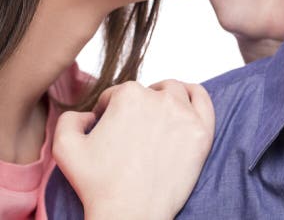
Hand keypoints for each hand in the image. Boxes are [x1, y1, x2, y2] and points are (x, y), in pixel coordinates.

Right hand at [52, 80, 214, 219]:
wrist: (130, 213)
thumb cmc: (99, 183)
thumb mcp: (65, 147)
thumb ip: (70, 118)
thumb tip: (89, 114)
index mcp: (128, 95)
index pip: (118, 95)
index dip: (110, 111)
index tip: (110, 128)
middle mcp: (159, 98)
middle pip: (149, 91)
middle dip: (139, 105)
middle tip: (135, 128)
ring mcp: (185, 114)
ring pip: (177, 92)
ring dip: (166, 97)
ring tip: (159, 114)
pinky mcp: (202, 130)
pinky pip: (203, 101)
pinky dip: (195, 97)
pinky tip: (186, 107)